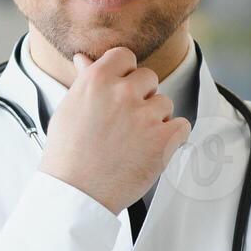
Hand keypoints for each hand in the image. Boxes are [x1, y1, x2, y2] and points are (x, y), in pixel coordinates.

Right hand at [38, 46, 191, 214]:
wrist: (76, 193)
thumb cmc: (68, 156)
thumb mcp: (68, 109)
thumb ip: (84, 81)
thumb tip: (84, 59)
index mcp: (97, 79)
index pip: (125, 56)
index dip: (124, 74)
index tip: (120, 90)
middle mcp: (122, 92)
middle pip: (149, 78)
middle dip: (141, 97)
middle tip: (125, 123)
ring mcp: (145, 115)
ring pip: (165, 103)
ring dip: (155, 119)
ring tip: (133, 142)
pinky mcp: (163, 139)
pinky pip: (182, 126)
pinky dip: (173, 138)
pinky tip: (151, 149)